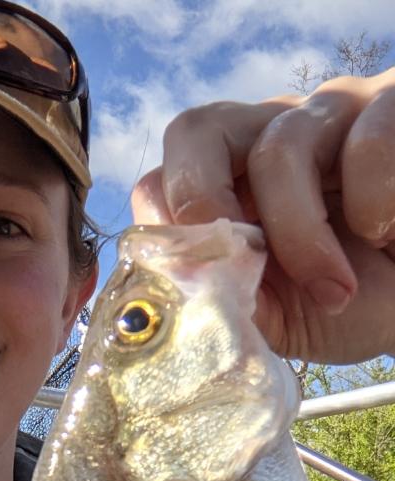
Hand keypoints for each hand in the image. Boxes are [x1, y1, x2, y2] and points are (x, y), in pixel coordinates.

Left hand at [131, 70, 394, 363]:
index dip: (166, 226)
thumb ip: (222, 301)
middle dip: (203, 200)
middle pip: (196, 131)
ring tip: (333, 290)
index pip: (163, 178)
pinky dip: (373, 207)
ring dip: (302, 236)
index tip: (197, 280)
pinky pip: (366, 145)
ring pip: (280, 150)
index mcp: (231, 189)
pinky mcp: (391, 107)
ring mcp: (330, 115)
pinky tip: (385, 235)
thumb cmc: (354, 302)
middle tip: (238, 259)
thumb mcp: (275, 317)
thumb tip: (173, 292)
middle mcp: (270, 138)